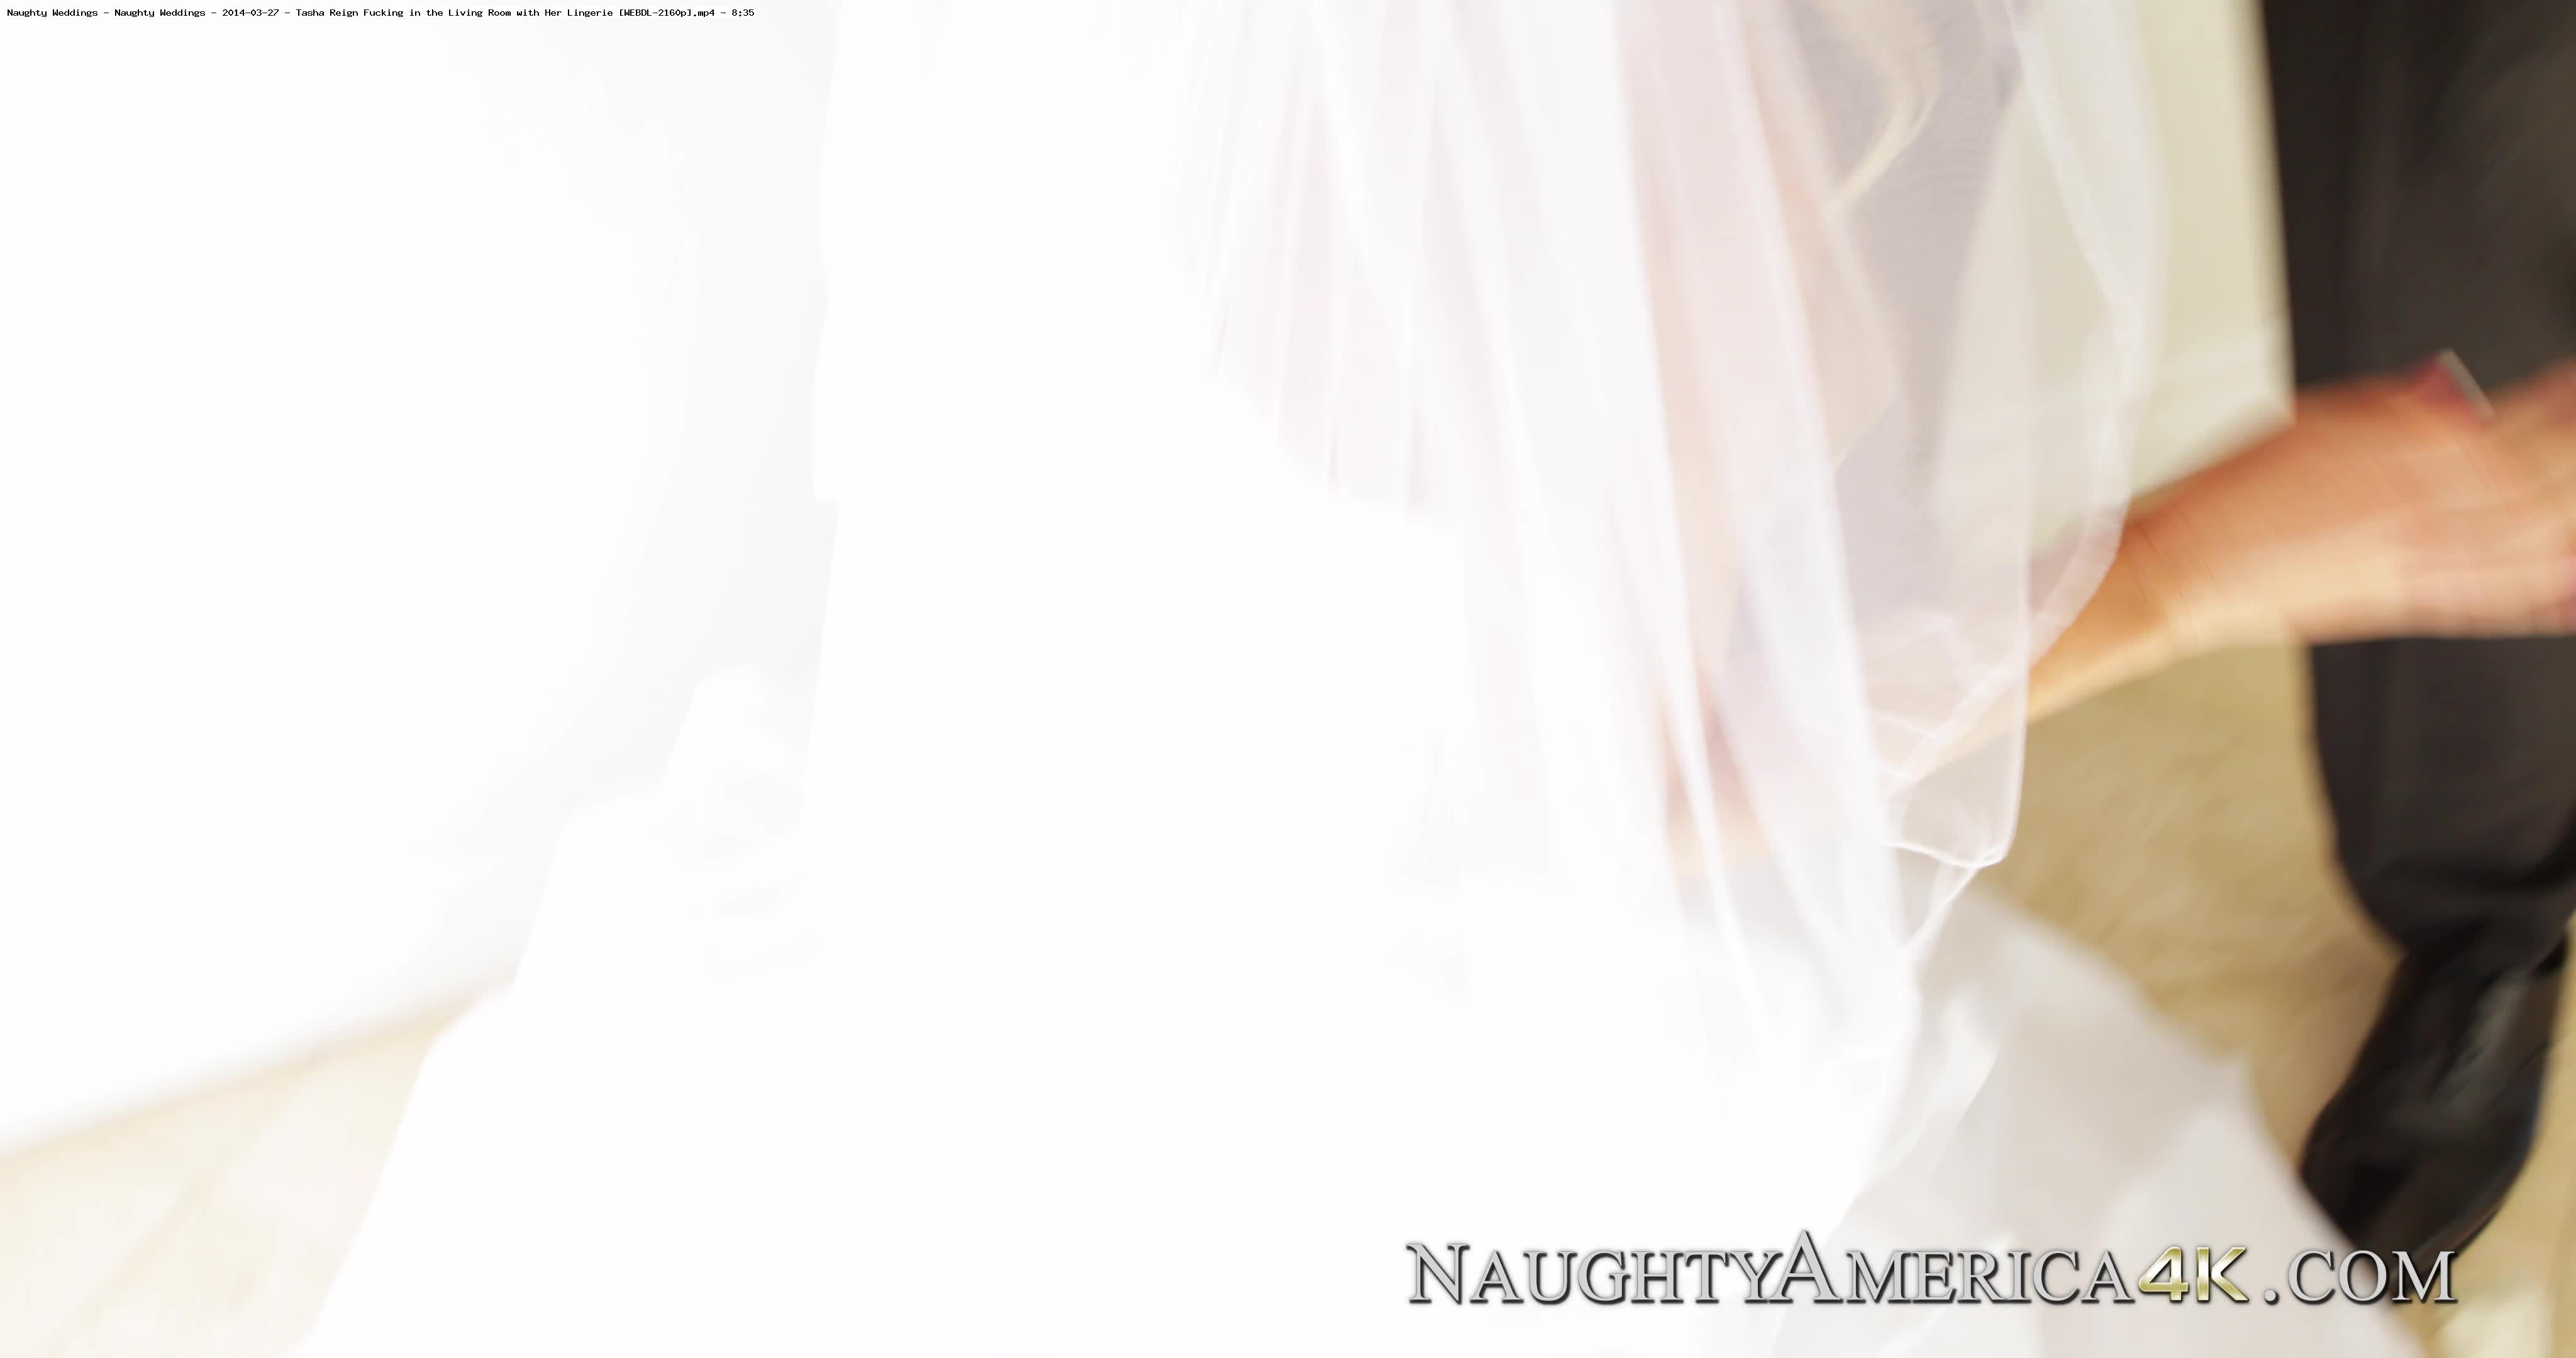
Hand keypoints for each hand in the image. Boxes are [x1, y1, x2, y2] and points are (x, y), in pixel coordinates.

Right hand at [2138, 357, 2575, 650]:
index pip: (2517, 422)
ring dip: (2572, 512)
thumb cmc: (2233, 498)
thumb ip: (2391, 408)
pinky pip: (2498, 599)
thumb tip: (2451, 391)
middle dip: (2575, 453)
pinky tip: (2572, 585)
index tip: (2574, 384)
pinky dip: (2547, 593)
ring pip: (2536, 538)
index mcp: (2403, 457)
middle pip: (2542, 480)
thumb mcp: (2311, 422)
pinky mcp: (2411, 603)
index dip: (2559, 403)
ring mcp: (2426, 562)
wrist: (2190, 570)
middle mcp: (2426, 511)